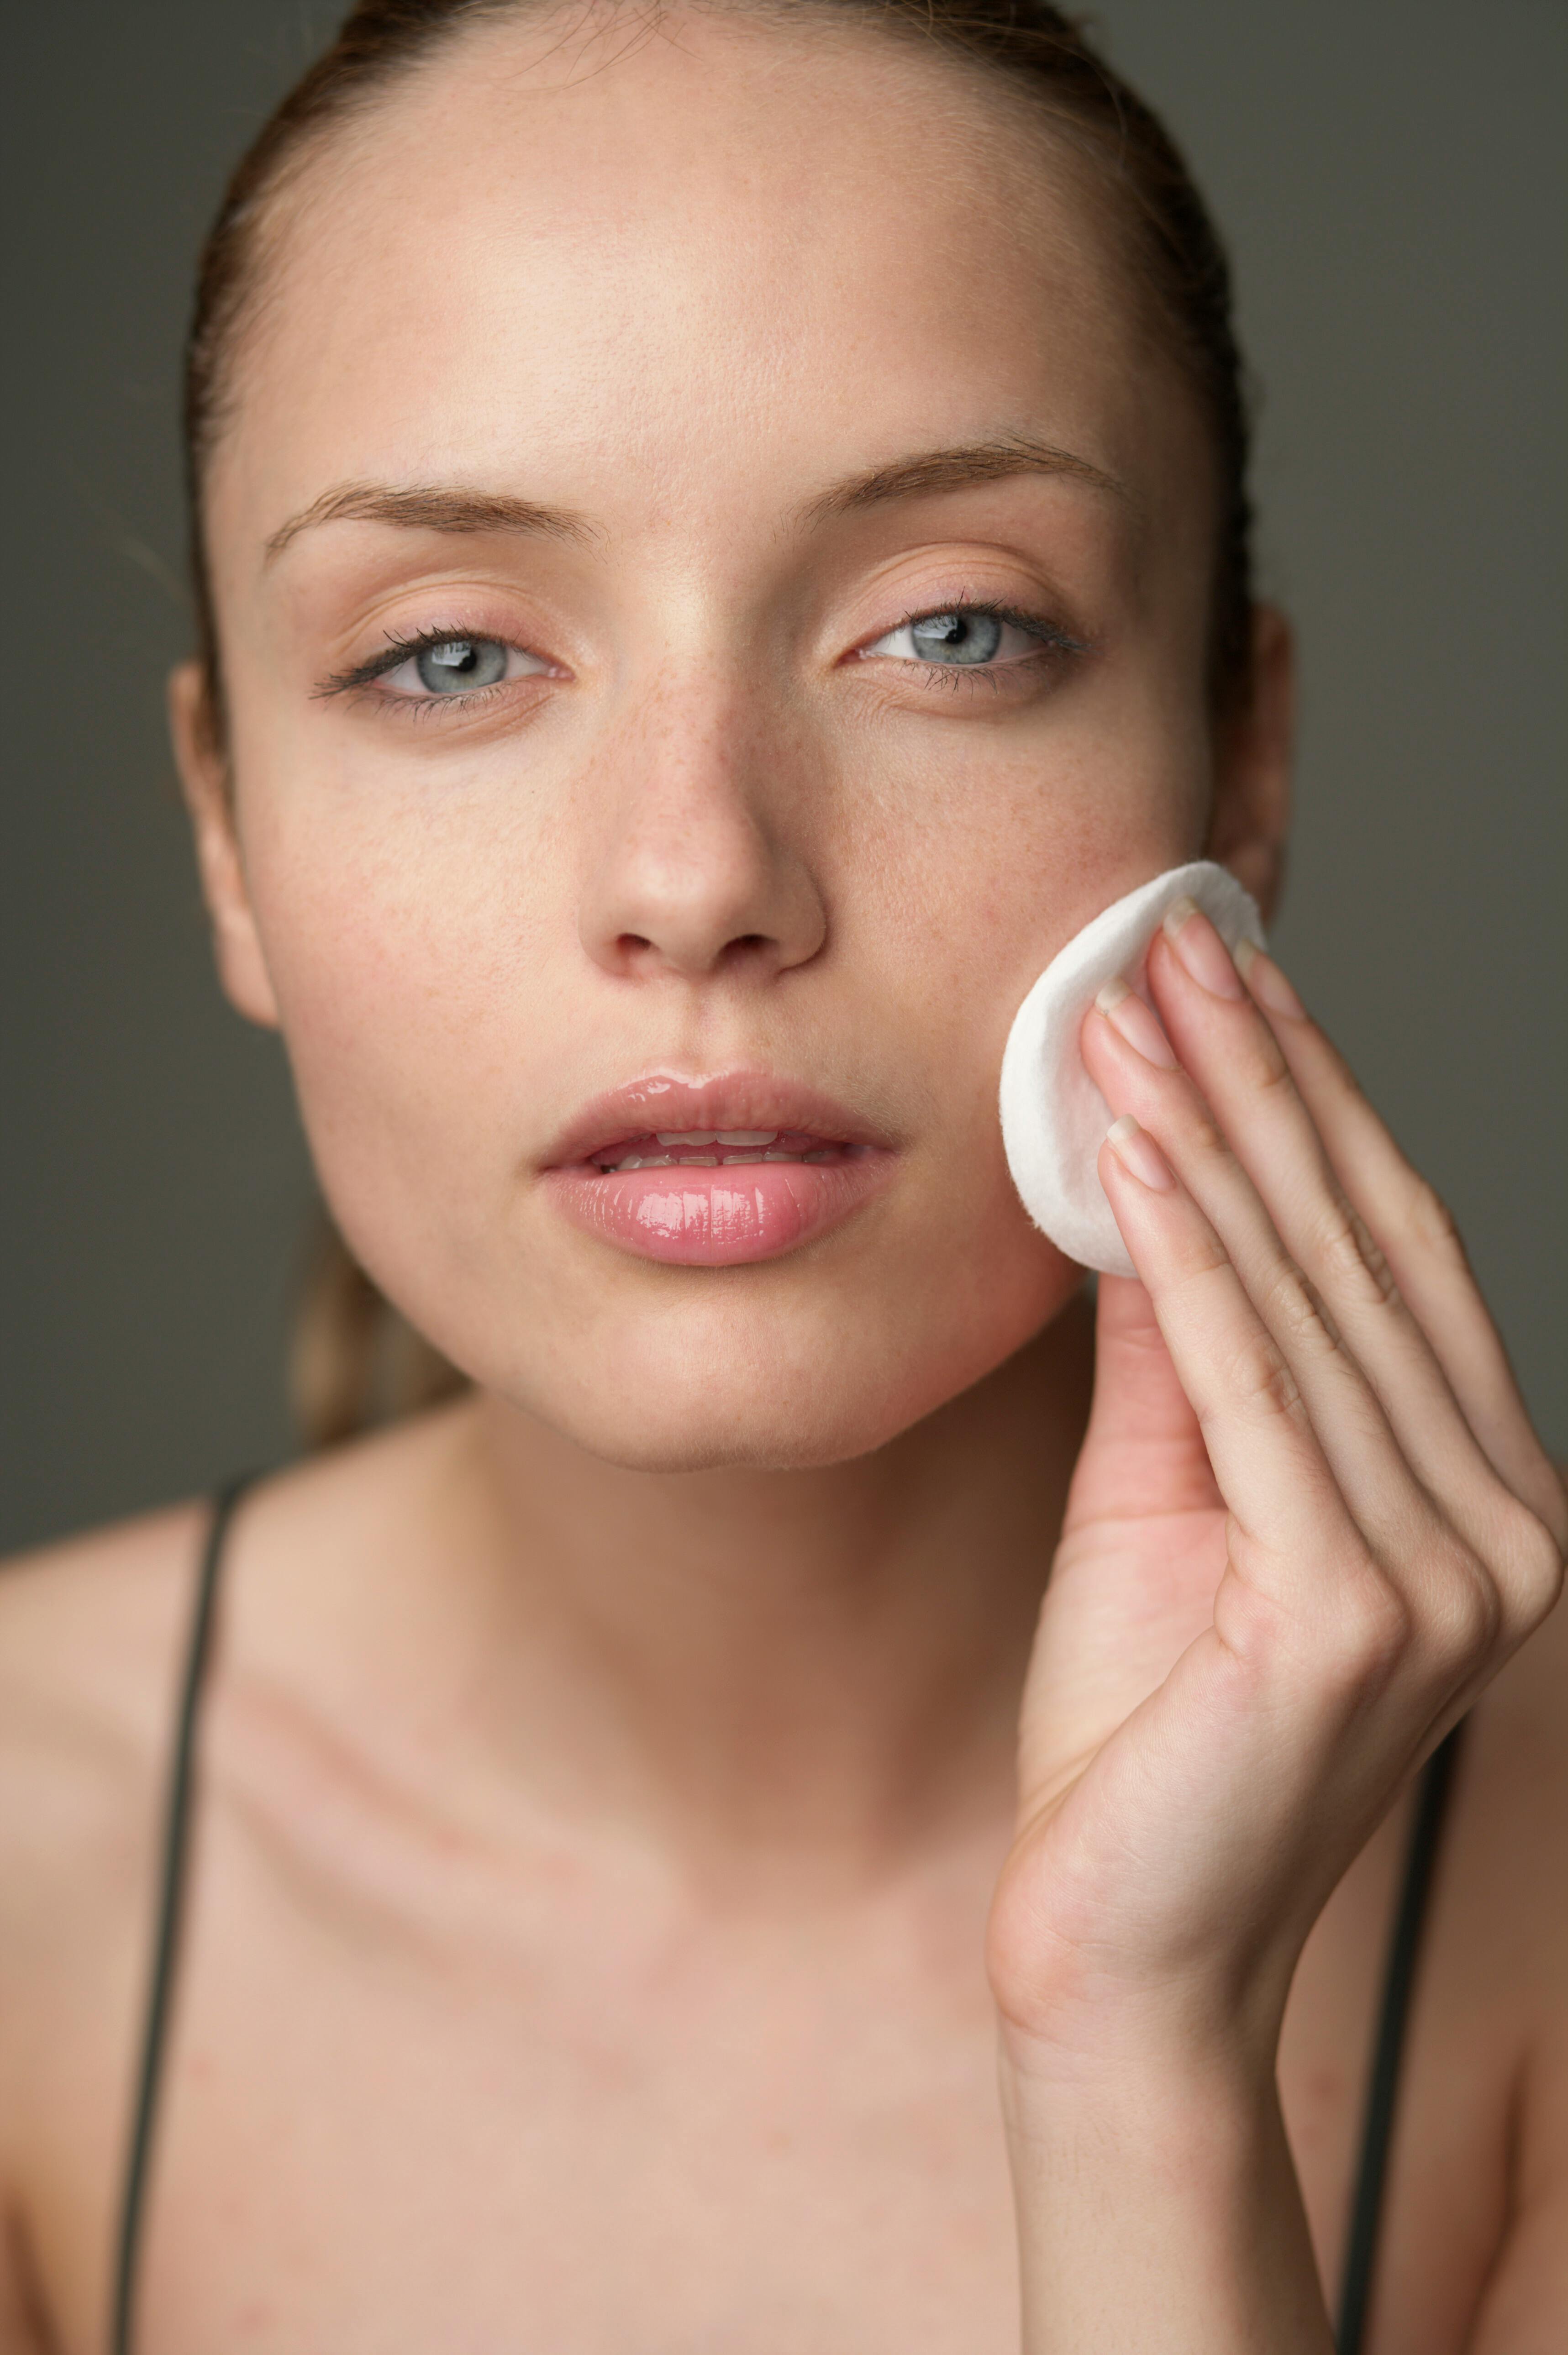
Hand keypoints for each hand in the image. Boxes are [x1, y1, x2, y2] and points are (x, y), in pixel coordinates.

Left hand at [988, 897, 1564, 2059]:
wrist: (1123, 1939)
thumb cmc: (1139, 1728)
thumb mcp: (1165, 1497)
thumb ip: (1177, 1347)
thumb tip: (1151, 1174)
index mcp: (1481, 1496)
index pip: (1392, 1254)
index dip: (1310, 1102)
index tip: (1226, 978)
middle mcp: (1502, 1525)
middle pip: (1362, 1250)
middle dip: (1261, 1078)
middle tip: (1173, 939)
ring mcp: (1447, 1575)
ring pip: (1307, 1296)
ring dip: (1213, 1132)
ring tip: (1130, 1004)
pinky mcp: (1357, 1611)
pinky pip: (1250, 1386)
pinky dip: (1184, 1253)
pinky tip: (1132, 1140)